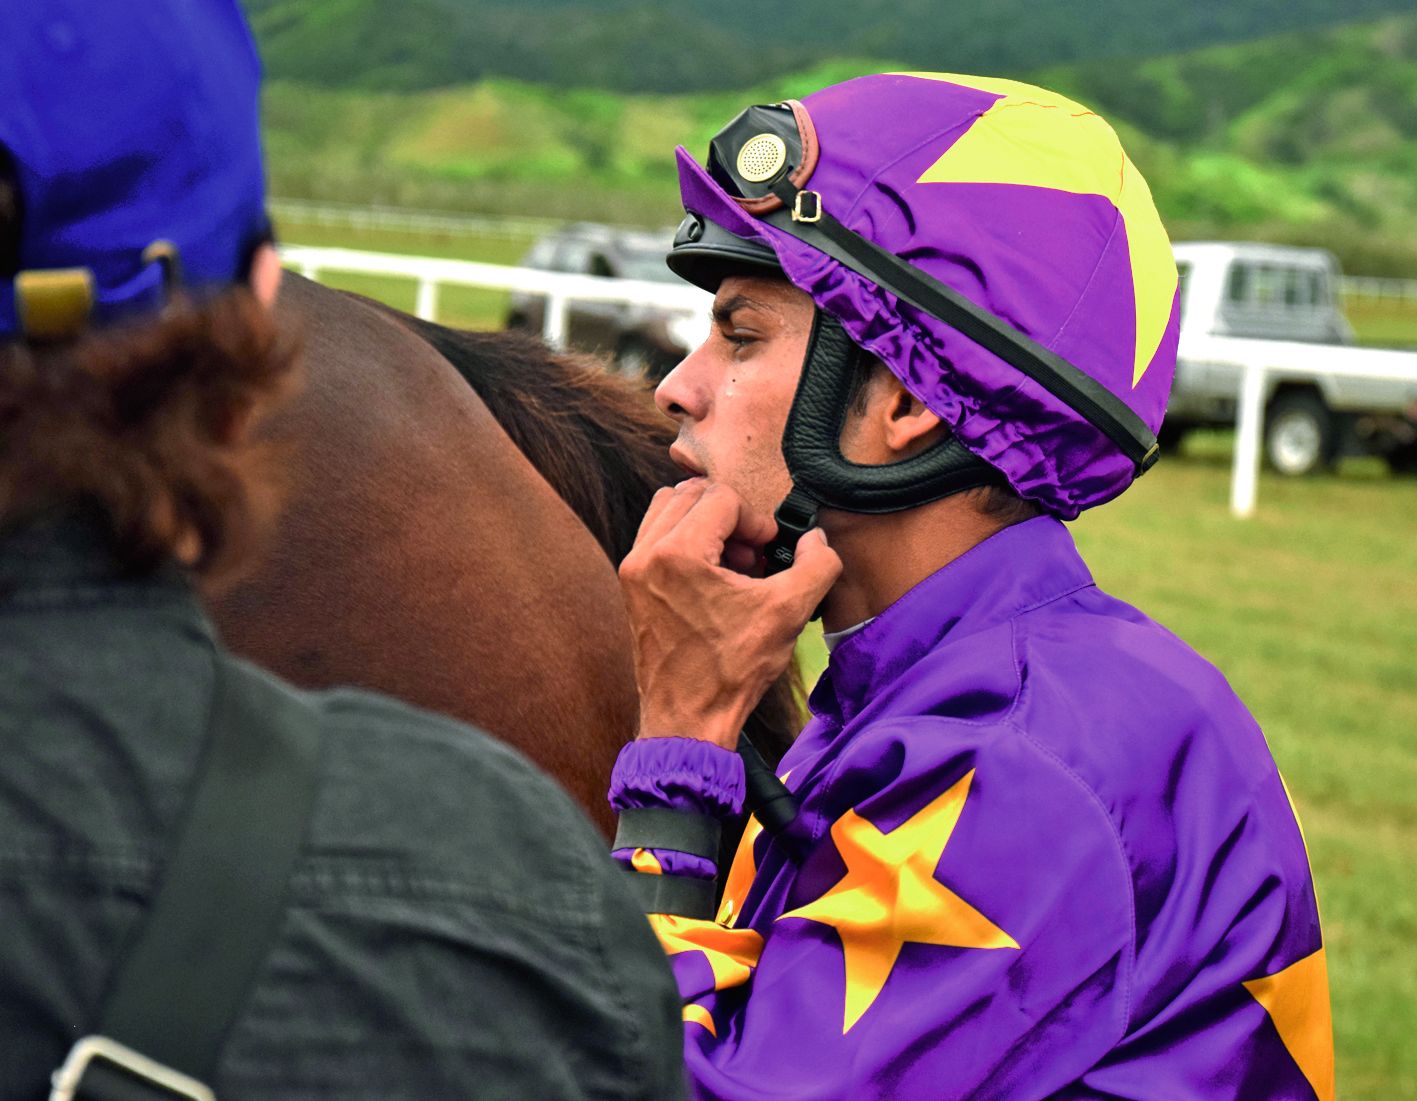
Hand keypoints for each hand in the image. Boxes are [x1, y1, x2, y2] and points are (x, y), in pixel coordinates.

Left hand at [618, 479, 841, 748]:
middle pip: (691, 494)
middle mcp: (645, 555)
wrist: (687, 720)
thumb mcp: (788, 613)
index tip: (769, 551)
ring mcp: (633, 570)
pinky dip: (687, 542)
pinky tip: (714, 579)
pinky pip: (657, 537)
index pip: (721, 498)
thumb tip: (816, 539)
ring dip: (706, 524)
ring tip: (733, 564)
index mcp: (676, 553)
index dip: (756, 519)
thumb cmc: (730, 671)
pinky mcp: (632, 587)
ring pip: (669, 510)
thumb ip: (816, 564)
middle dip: (730, 517)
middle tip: (753, 555)